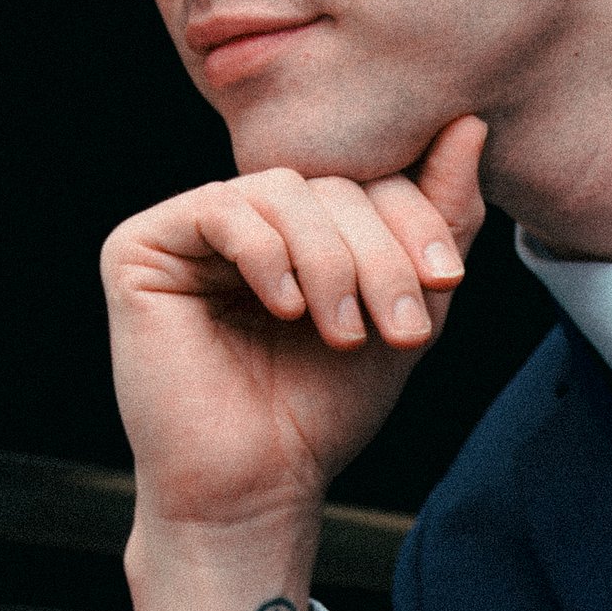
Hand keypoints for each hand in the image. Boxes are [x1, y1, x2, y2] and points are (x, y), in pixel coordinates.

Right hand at [102, 119, 484, 610]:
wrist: (257, 485)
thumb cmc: (323, 409)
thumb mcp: (405, 310)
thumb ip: (438, 220)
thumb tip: (468, 125)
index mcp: (302, 226)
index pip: (368, 180)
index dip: (415, 219)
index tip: (448, 280)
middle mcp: (245, 216)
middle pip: (331, 183)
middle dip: (380, 252)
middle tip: (401, 325)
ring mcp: (191, 227)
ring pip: (284, 192)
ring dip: (331, 262)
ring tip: (344, 333)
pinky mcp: (143, 247)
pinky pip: (221, 209)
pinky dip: (267, 256)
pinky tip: (285, 311)